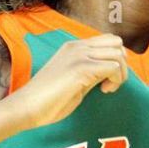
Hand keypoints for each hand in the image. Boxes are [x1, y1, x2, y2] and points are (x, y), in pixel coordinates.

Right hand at [10, 34, 128, 127]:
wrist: (27, 107)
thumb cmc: (48, 100)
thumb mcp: (73, 79)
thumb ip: (90, 72)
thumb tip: (109, 73)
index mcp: (73, 47)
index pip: (108, 40)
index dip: (115, 59)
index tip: (106, 79)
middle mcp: (77, 46)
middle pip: (117, 43)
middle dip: (121, 64)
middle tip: (111, 83)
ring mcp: (79, 56)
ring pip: (118, 54)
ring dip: (120, 73)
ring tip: (106, 88)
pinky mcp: (81, 69)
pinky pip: (113, 68)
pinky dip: (115, 81)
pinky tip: (103, 91)